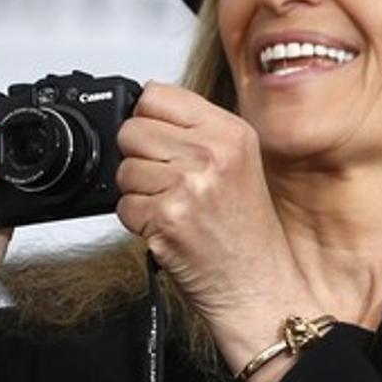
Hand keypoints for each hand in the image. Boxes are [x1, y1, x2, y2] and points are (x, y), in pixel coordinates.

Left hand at [115, 83, 321, 381]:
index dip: (149, 119)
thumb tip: (145, 104)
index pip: (156, 94)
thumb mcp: (239, 162)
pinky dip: (138, 222)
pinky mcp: (167, 219)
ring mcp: (189, 186)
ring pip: (124, 169)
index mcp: (230, 132)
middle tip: (168, 182)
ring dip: (138, 192)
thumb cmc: (246, 232)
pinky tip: (168, 228)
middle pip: (132, 130)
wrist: (258, 287)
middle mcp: (212, 154)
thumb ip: (197, 131)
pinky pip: (124, 206)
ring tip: (173, 207)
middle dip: (139, 157)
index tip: (161, 141)